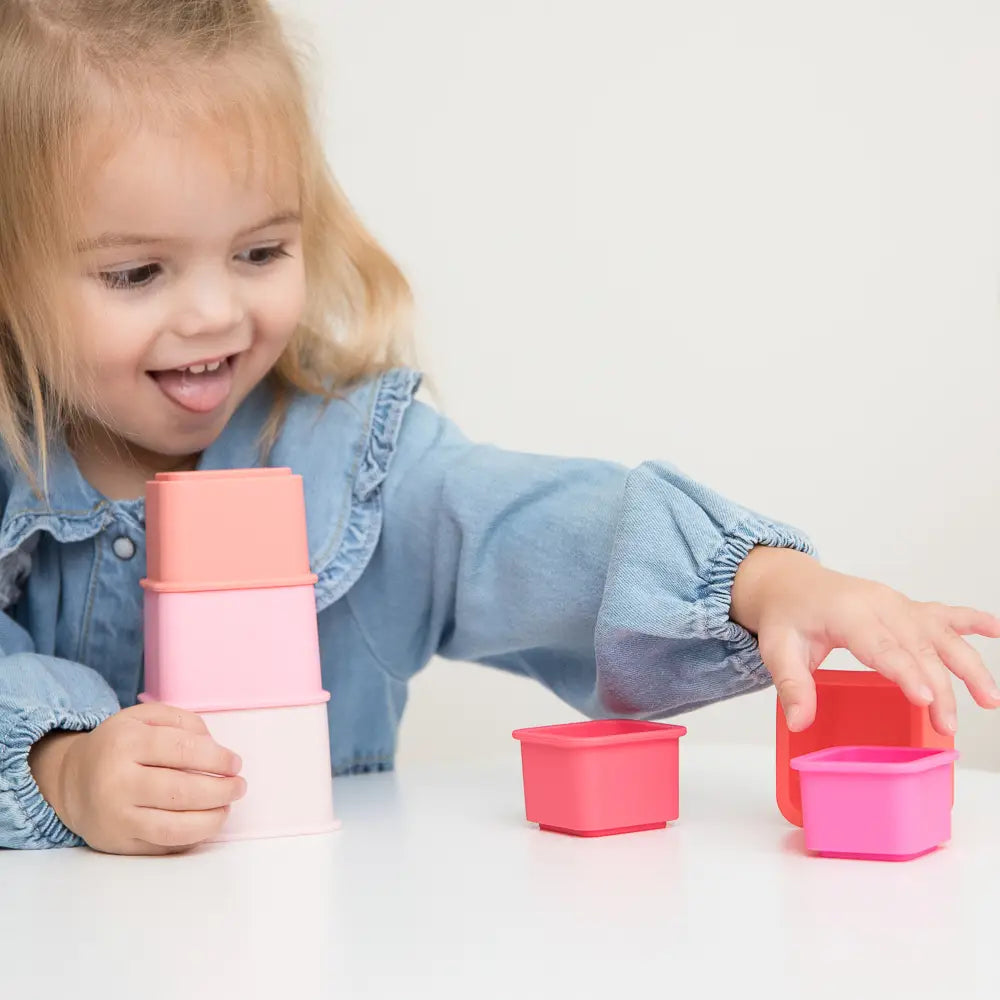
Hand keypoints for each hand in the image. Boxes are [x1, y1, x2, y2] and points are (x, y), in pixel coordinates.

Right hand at [29, 702, 245, 854]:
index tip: (235, 763)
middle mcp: (117, 782)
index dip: (217, 758)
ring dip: (211, 820)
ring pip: (174, 827)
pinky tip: (205, 823)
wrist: (70, 780)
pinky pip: (163, 846)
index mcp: (126, 743)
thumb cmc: (119, 745)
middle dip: (221, 790)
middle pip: (182, 792)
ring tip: (227, 807)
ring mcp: (116, 817)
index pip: (183, 751)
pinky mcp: (118, 843)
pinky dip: (192, 837)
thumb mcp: (145, 717)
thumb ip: (184, 722)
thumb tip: (215, 748)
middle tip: (239, 786)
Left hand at [730, 546, 999, 734]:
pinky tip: (996, 630)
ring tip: (989, 698)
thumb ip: (791, 684)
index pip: (881, 645)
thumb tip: (798, 720)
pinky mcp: (905, 607)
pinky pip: (944, 613)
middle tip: (947, 724)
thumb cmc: (786, 615)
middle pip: (917, 646)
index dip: (905, 672)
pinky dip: (972, 620)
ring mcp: (896, 603)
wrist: (789, 582)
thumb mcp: (777, 648)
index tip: (925, 698)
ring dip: (967, 664)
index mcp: (847, 612)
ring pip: (939, 633)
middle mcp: (878, 604)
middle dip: (939, 687)